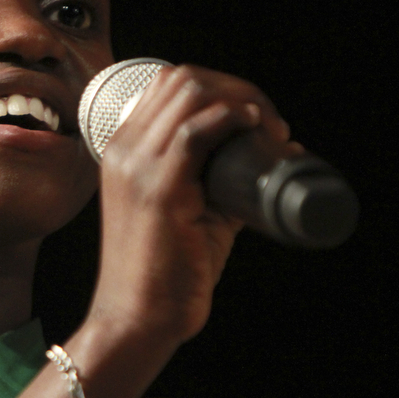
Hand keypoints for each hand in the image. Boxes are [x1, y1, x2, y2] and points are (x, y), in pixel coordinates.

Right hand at [88, 64, 289, 347]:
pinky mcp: (157, 188)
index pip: (167, 85)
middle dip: (236, 87)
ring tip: (268, 126)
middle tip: (269, 119)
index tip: (255, 114)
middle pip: (181, 79)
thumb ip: (221, 181)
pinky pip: (194, 130)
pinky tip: (253, 124)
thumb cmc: (163, 274)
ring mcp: (136, 166)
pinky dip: (229, 117)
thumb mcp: (192, 213)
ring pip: (189, 94)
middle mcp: (124, 150)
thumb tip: (274, 154)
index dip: (218, 86)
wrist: (137, 318)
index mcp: (124, 152)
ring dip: (240, 99)